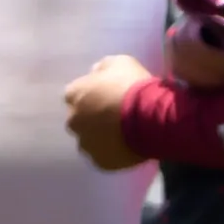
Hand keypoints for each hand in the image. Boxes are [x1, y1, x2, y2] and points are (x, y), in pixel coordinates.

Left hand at [61, 55, 153, 170]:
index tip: (107, 95)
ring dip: (102, 137)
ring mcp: (86, 144)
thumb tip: (96, 73)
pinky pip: (105, 156)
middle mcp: (73, 121)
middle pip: (80, 119)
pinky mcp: (100, 162)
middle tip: (116, 115)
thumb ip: (102, 68)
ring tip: (124, 133)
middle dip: (93, 117)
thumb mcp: (119, 62)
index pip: (75, 94)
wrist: (151, 117)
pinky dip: (113, 152)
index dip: (92, 94)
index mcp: (73, 95)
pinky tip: (128, 146)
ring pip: (91, 140)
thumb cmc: (133, 85)